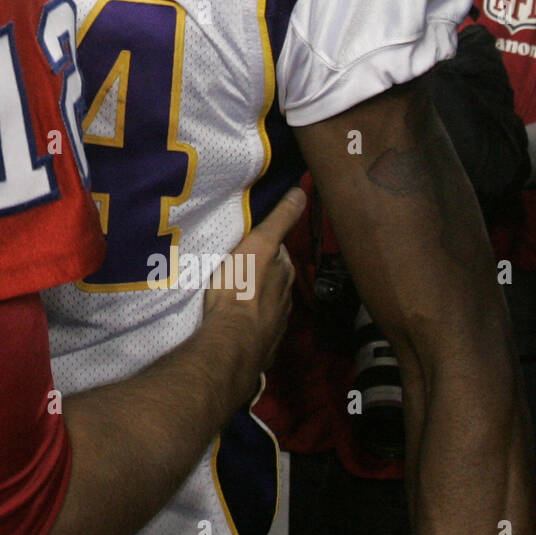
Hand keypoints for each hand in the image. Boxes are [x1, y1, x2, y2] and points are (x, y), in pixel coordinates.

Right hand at [201, 186, 303, 388]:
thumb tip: (303, 191)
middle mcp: (285, 297)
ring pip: (266, 303)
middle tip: (237, 265)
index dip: (265, 245)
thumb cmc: (242, 287)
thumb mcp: (259, 244)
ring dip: (255, 297)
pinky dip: (249, 321)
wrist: (232, 338)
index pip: (279, 252)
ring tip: (232, 292)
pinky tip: (234, 320)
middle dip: (261, 272)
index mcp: (285, 272)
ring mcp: (275, 323)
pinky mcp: (262, 343)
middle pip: (274, 278)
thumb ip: (280, 219)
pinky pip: (257, 327)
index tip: (250, 241)